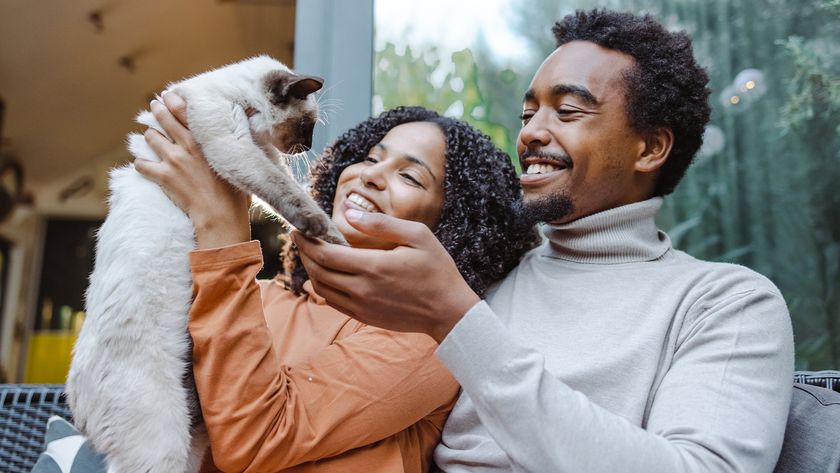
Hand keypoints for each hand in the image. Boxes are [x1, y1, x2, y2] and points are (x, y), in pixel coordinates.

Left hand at [133, 92, 250, 248]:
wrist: (220, 213)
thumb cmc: (234, 191)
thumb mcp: (237, 160)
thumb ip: (233, 144)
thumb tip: (243, 130)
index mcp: (205, 139)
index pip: (183, 110)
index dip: (172, 100)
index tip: (168, 96)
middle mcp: (187, 145)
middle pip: (163, 118)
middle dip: (157, 110)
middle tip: (155, 106)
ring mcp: (173, 159)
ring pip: (150, 137)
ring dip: (151, 138)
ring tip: (153, 139)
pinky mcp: (163, 176)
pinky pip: (141, 164)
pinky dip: (142, 164)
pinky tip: (146, 166)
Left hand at [292, 209, 480, 342]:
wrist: (448, 311)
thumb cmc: (437, 269)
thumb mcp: (417, 235)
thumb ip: (381, 223)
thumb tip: (350, 213)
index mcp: (373, 266)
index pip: (325, 254)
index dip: (307, 241)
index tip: (299, 228)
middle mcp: (362, 289)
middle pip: (318, 271)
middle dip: (305, 253)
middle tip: (301, 238)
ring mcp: (361, 306)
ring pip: (322, 288)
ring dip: (311, 270)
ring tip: (311, 254)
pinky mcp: (364, 317)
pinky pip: (333, 302)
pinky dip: (322, 287)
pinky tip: (324, 274)